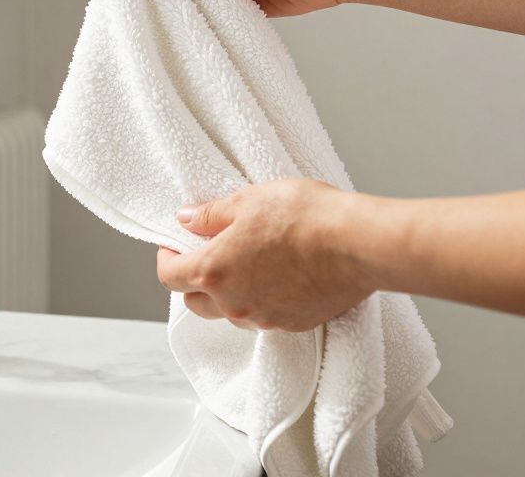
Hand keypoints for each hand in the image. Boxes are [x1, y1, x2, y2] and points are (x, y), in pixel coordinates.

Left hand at [156, 179, 374, 331]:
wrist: (358, 244)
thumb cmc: (304, 217)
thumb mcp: (247, 200)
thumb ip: (210, 215)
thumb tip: (184, 219)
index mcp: (213, 271)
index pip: (169, 276)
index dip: (167, 257)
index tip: (174, 244)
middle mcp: (233, 304)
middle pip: (195, 302)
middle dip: (193, 281)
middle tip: (208, 254)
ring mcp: (263, 319)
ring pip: (230, 311)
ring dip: (228, 292)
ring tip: (248, 262)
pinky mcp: (292, 324)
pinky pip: (264, 316)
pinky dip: (261, 300)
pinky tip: (278, 276)